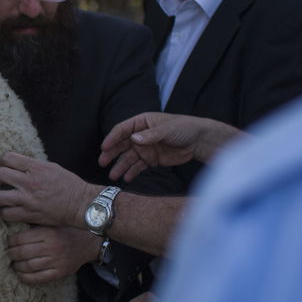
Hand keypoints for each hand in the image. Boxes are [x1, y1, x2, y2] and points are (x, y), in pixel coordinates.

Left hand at [0, 152, 92, 228]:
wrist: (80, 204)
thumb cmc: (68, 185)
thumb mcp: (51, 167)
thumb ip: (33, 166)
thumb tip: (17, 164)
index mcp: (35, 167)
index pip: (7, 158)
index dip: (5, 161)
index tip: (7, 166)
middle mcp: (29, 182)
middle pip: (0, 174)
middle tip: (3, 182)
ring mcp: (27, 199)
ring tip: (4, 198)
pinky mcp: (28, 214)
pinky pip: (6, 214)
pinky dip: (5, 213)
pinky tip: (9, 210)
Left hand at [7, 226, 99, 283]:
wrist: (89, 242)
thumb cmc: (66, 230)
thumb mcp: (51, 223)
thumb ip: (34, 226)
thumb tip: (11, 228)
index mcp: (48, 233)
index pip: (20, 239)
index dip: (10, 241)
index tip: (8, 242)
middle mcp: (52, 247)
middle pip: (22, 253)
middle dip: (11, 254)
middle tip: (8, 253)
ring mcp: (56, 262)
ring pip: (28, 267)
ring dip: (16, 266)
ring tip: (13, 263)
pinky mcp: (60, 273)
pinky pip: (38, 278)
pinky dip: (25, 277)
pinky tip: (20, 274)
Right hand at [98, 112, 242, 181]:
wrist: (199, 141)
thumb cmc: (183, 128)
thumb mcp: (167, 129)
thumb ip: (151, 135)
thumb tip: (133, 139)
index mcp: (142, 122)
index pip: (122, 130)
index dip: (112, 138)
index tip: (104, 147)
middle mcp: (140, 135)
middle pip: (121, 145)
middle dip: (111, 154)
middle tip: (102, 162)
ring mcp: (145, 148)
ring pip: (128, 158)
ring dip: (120, 166)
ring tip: (113, 175)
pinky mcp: (151, 160)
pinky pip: (138, 167)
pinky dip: (132, 172)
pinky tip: (126, 178)